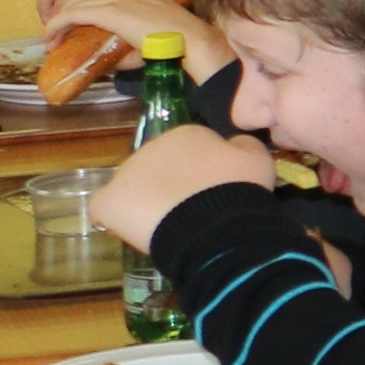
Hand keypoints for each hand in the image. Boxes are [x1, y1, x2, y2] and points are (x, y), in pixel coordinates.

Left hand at [41, 0, 221, 69]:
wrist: (190, 40)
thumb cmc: (179, 43)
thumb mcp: (151, 35)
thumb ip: (131, 41)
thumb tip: (113, 60)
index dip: (82, 5)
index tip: (74, 24)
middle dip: (65, 10)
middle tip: (57, 31)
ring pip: (74, 1)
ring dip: (58, 19)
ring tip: (51, 37)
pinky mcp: (109, 11)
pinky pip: (73, 14)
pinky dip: (57, 25)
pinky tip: (51, 38)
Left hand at [94, 124, 273, 251]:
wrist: (216, 223)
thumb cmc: (240, 189)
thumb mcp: (257, 157)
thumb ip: (241, 144)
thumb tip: (231, 144)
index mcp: (186, 134)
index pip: (189, 150)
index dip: (201, 171)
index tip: (212, 189)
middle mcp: (151, 146)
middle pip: (158, 167)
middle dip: (171, 184)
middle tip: (191, 209)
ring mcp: (126, 173)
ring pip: (133, 187)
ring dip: (146, 201)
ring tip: (168, 226)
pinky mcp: (108, 201)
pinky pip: (106, 209)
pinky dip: (117, 219)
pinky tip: (137, 231)